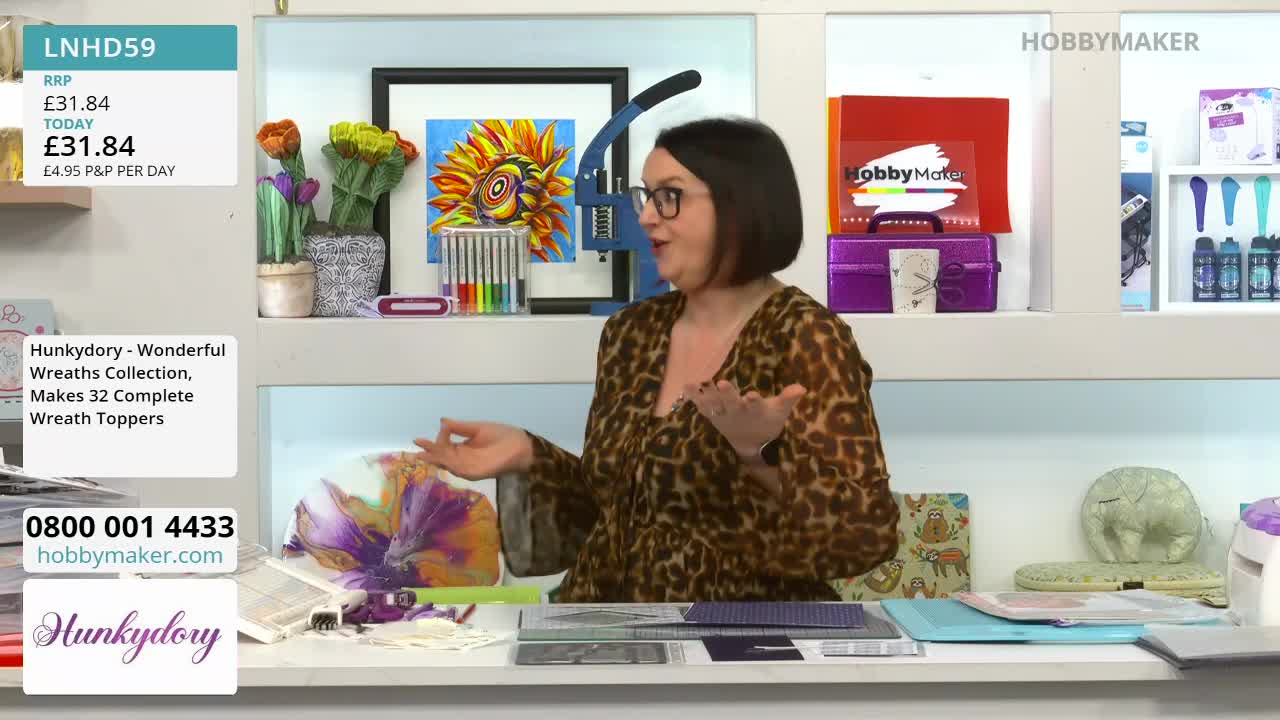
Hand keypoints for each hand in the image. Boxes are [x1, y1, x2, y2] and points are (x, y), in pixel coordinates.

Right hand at [413, 418, 534, 479]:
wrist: (520, 446)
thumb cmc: (502, 436)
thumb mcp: (477, 428)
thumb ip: (460, 427)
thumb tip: (442, 421)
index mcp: (463, 448)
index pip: (444, 446)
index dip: (435, 441)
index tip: (434, 430)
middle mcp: (463, 459)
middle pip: (442, 457)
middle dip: (428, 454)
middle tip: (414, 450)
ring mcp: (468, 467)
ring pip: (448, 464)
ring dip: (435, 459)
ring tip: (422, 454)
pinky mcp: (475, 473)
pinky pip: (459, 469)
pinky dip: (449, 463)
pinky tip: (441, 457)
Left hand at [685, 380, 806, 457]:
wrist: (750, 442)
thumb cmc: (767, 420)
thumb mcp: (780, 411)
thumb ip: (788, 399)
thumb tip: (802, 387)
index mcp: (756, 411)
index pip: (756, 406)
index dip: (753, 401)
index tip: (751, 396)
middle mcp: (738, 413)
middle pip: (732, 403)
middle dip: (728, 394)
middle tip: (723, 383)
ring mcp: (724, 414)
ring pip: (714, 404)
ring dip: (706, 394)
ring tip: (698, 382)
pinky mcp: (713, 415)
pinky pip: (702, 406)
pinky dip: (694, 398)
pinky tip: (686, 385)